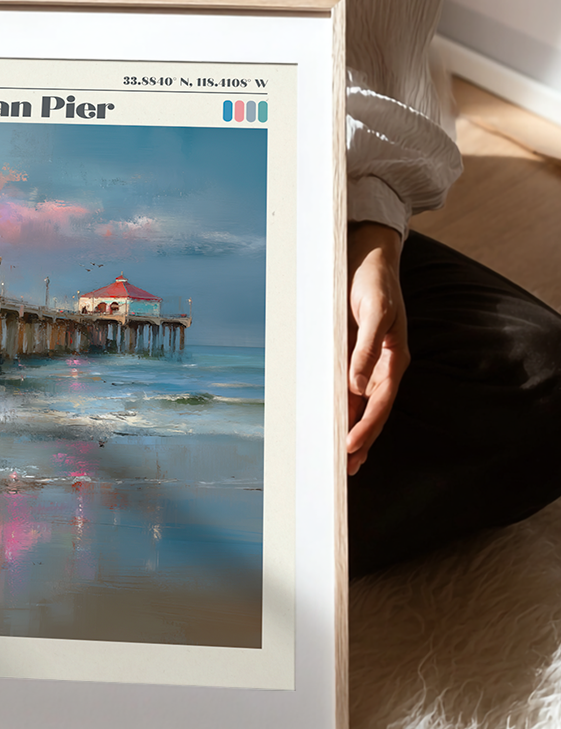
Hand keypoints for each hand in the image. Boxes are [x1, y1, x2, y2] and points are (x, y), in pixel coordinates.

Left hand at [346, 222, 409, 475]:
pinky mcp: (352, 355)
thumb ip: (367, 347)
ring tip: (341, 462)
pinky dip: (342, 410)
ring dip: (351, 431)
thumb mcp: (374, 310)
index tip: (350, 447)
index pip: (380, 403)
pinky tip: (333, 425)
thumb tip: (357, 385)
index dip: (366, 427)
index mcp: (394, 359)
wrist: (368, 257)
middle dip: (360, 441)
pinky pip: (347, 390)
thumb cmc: (374, 281)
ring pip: (360, 406)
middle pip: (371, 412)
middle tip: (344, 471)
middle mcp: (382, 366)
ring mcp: (367, 363)